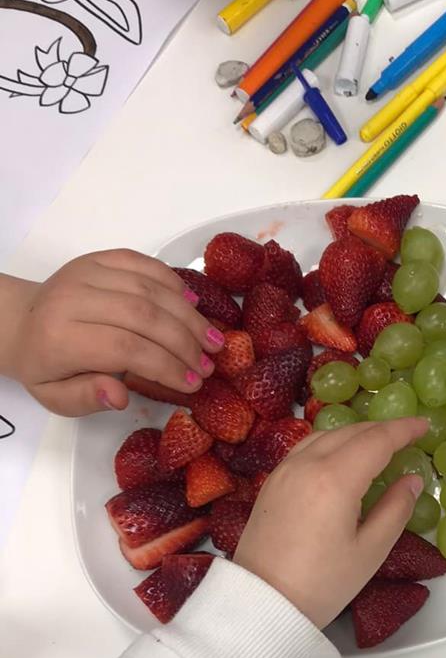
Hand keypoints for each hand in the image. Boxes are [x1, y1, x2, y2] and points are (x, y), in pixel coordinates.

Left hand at [0, 251, 224, 415]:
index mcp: (60, 338)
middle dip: (185, 342)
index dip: (166, 366)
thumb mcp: (55, 397)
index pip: (125, 348)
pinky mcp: (98, 258)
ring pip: (149, 288)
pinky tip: (194, 304)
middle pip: (143, 316)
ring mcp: (86, 272)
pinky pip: (143, 264)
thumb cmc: (44, 365)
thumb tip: (121, 397)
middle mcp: (72, 298)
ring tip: (214, 339)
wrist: (20, 321)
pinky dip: (173, 282)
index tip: (194, 383)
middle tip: (211, 364)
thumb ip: (87, 398)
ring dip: (188, 315)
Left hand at [234, 419, 428, 627]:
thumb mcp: (370, 552)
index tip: (424, 426)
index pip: (376, 441)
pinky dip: (330, 442)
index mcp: (335, 479)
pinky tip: (340, 456)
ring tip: (377, 443)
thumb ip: (395, 510)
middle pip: (350, 432)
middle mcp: (306, 464)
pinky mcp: (271, 483)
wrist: (262, 603)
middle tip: (407, 435)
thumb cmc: (321, 584)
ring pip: (325, 435)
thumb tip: (411, 481)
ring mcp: (284, 471)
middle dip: (382, 429)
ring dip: (355, 433)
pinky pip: (305, 448)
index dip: (403, 430)